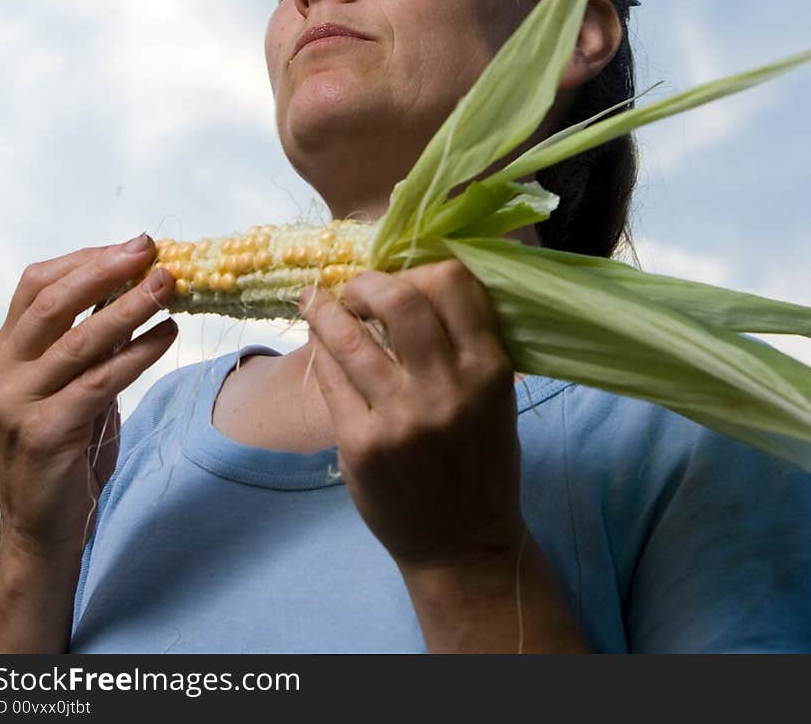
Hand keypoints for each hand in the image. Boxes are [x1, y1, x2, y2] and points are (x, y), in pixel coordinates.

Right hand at [0, 235, 176, 561]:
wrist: (43, 526)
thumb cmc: (65, 446)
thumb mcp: (72, 381)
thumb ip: (92, 337)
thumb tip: (139, 282)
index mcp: (4, 353)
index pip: (35, 286)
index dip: (85, 260)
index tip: (133, 246)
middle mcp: (2, 373)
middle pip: (52, 303)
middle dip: (104, 270)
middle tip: (150, 250)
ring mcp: (19, 404)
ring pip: (80, 340)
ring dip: (130, 306)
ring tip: (170, 284)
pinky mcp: (47, 433)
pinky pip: (100, 381)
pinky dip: (138, 353)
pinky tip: (168, 335)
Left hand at [300, 258, 523, 571]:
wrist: (463, 544)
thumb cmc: (481, 459)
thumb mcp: (494, 395)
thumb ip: (465, 342)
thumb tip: (414, 279)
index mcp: (488, 369)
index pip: (455, 283)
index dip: (422, 266)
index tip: (402, 274)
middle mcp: (447, 389)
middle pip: (400, 299)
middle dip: (368, 282)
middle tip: (356, 288)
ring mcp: (400, 418)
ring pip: (350, 338)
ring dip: (326, 310)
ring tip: (316, 301)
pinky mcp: (362, 445)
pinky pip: (331, 380)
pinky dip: (321, 353)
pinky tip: (318, 345)